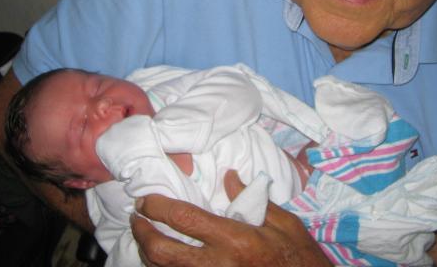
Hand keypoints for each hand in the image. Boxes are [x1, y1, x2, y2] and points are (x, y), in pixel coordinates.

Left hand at [130, 170, 331, 266]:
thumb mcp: (284, 223)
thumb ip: (252, 200)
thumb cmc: (300, 257)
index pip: (184, 219)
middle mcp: (218, 265)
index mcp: (236, 239)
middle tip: (136, 218)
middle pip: (164, 252)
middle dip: (142, 234)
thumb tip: (229, 177)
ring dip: (148, 254)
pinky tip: (162, 258)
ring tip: (143, 237)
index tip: (146, 199)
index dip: (158, 207)